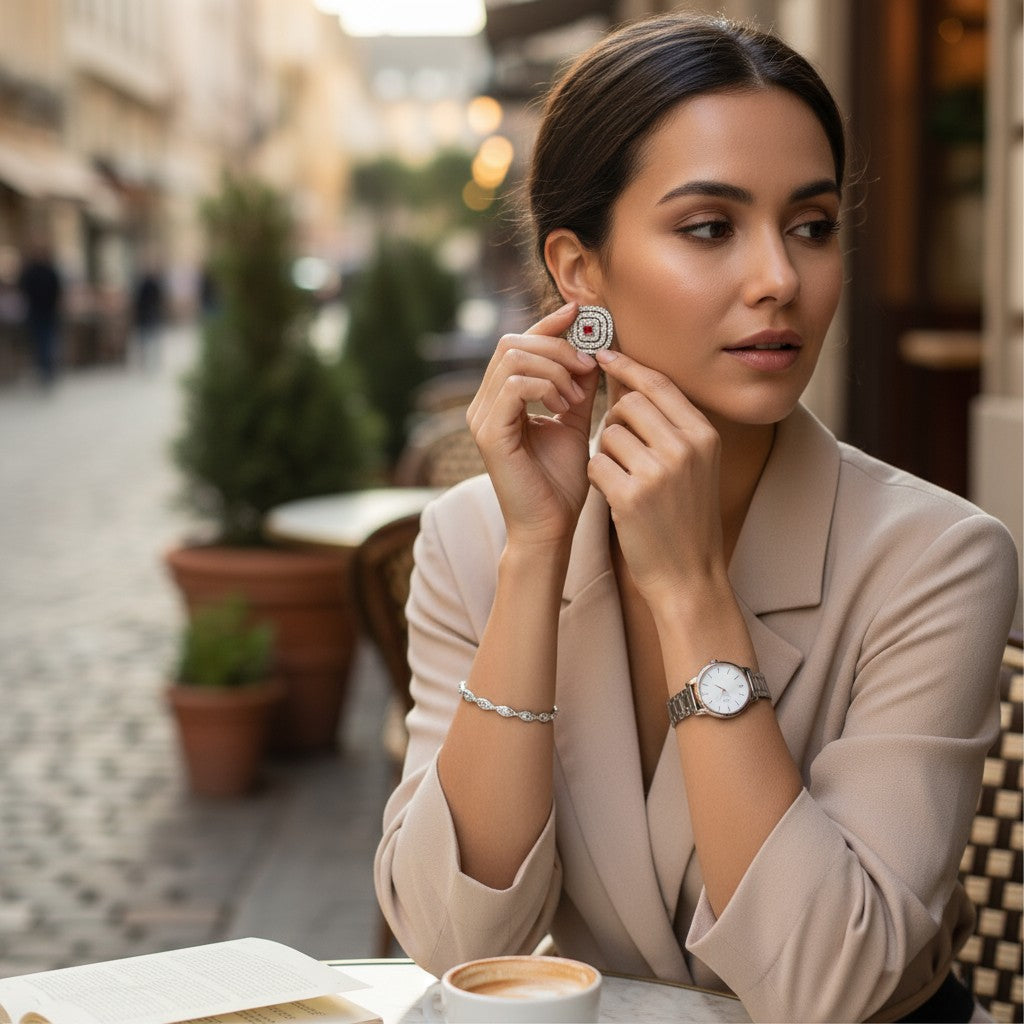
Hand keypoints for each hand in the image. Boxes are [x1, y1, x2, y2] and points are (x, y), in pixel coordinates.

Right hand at [467, 303, 600, 547]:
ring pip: (513, 358)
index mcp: (501, 399)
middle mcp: (484, 404)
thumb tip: (592, 347)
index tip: (582, 313)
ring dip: (555, 368)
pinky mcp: (488, 433)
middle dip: (558, 347)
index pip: (519, 344)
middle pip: (514, 342)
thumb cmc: (562, 482)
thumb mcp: (574, 421)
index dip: (548, 324)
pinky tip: (565, 406)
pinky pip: (514, 385)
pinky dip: (546, 386)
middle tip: (589, 368)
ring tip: (578, 396)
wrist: (552, 526)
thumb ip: (577, 386)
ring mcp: (481, 417)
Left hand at [587, 349, 725, 600]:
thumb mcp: (695, 465)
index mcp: (704, 435)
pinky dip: (599, 478)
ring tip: (626, 480)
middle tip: (622, 448)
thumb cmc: (686, 518)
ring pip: (608, 433)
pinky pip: (596, 464)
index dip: (628, 366)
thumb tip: (630, 381)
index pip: (658, 384)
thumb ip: (670, 425)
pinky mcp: (631, 496)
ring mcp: (659, 472)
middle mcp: (685, 448)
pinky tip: (616, 497)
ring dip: (607, 454)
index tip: (604, 353)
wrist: (689, 575)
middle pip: (629, 403)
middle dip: (615, 419)